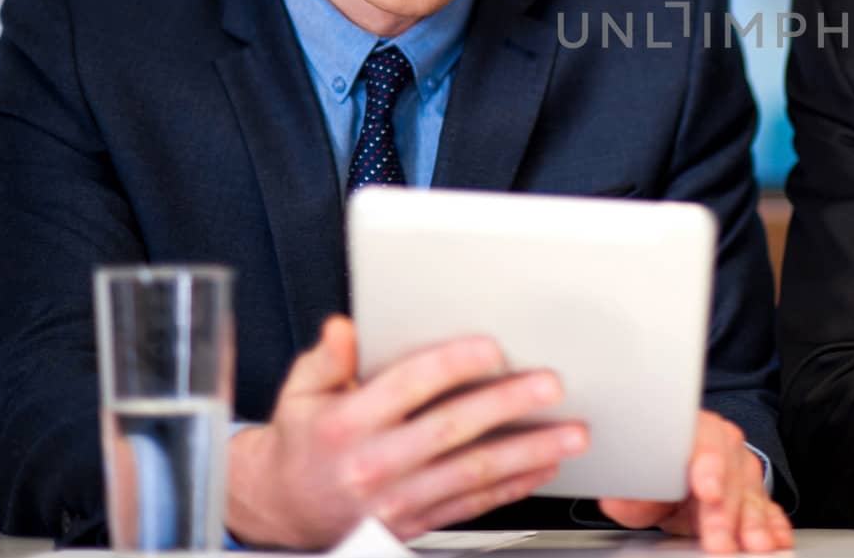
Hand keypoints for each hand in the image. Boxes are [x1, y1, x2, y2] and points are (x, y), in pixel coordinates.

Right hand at [226, 316, 588, 548]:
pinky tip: (544, 466)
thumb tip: (345, 328)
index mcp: (347, 424)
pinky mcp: (412, 525)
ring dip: (528, 452)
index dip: (453, 364)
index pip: (409, 386)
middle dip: (508, 405)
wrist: (283, 508)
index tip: (493, 349)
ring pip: (473, 473)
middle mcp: (373, 464)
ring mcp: (395, 501)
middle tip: (550, 385)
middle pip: (452, 429)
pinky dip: (513, 486)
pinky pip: (472, 505)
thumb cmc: (303, 439)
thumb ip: (328, 358)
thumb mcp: (301, 390)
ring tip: (570, 434)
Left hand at [600, 411, 792, 553]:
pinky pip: (769, 507)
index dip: (707, 462)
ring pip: (751, 492)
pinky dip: (773, 525)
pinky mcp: (755, 493)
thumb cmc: (660, 481)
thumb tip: (618, 500)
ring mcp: (742, 468)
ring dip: (753, 521)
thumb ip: (630, 494)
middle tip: (718, 538)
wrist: (679, 484)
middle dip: (725, 509)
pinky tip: (775, 538)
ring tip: (751, 543)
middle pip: (730, 471)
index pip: (703, 437)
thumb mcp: (638, 488)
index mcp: (691, 429)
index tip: (706, 490)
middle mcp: (722, 443)